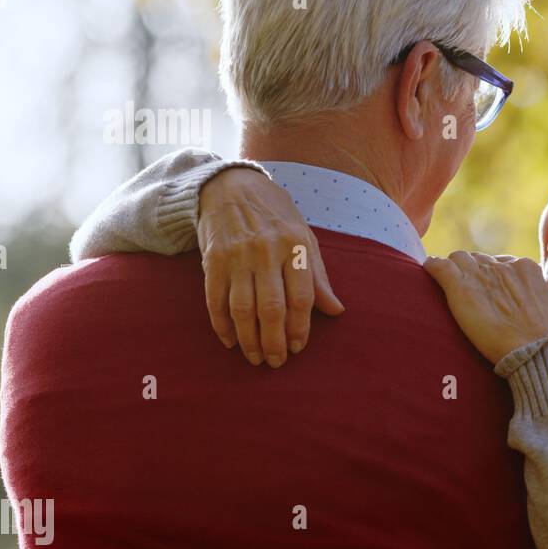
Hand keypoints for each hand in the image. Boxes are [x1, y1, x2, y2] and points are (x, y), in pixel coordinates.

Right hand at [198, 168, 344, 366]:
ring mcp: (236, 256)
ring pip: (242, 309)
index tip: (299, 347)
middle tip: (277, 362)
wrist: (229, 186)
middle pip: (271, 308)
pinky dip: (222, 325)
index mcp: (295, 245)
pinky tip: (231, 341)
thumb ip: (318, 276)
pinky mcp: (212, 260)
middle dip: (274, 341)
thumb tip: (336, 311)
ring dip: (249, 339)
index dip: (300, 328)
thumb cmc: (275, 215)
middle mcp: (266, 251)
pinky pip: (215, 300)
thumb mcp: (304, 237)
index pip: (300, 298)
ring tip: (256, 358)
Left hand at [423, 251, 547, 364]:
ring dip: (453, 269)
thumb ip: (544, 298)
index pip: (500, 263)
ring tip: (446, 283)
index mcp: (525, 269)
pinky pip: (438, 267)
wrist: (541, 352)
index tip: (488, 289)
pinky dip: (432, 268)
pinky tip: (429, 272)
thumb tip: (544, 300)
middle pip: (478, 260)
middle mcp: (501, 267)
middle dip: (472, 272)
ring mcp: (480, 276)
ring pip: (458, 259)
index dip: (492, 276)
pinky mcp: (460, 289)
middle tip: (468, 291)